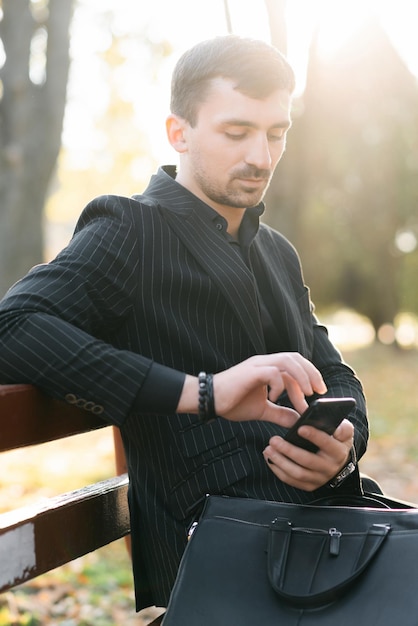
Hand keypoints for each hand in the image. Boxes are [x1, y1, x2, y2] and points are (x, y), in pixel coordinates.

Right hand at [178, 352, 326, 427]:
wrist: (208, 399)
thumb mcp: (262, 410)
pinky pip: (272, 372)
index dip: (309, 377)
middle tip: (319, 392)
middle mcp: (264, 362)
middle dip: (311, 373)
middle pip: (295, 358)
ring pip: (287, 361)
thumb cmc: (231, 402)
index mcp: (267, 367)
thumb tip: (297, 420)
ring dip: (300, 377)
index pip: (295, 365)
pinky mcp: (251, 372)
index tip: (317, 395)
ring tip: (305, 394)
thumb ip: (280, 413)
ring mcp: (257, 365)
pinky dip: (280, 385)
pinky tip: (276, 398)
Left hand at [262, 418, 353, 490]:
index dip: (314, 436)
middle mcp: (330, 467)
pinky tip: (270, 459)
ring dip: (280, 461)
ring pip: (298, 473)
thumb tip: (332, 424)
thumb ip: (338, 424)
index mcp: (338, 451)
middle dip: (289, 450)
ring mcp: (319, 478)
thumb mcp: (343, 429)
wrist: (338, 458)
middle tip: (274, 440)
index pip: (327, 443)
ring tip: (268, 449)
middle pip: (308, 460)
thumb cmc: (336, 438)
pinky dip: (278, 470)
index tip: (300, 428)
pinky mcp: (309, 485)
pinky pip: (292, 480)